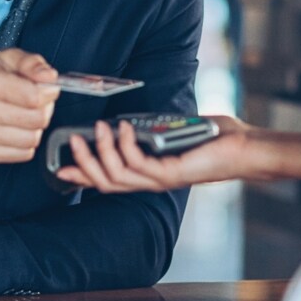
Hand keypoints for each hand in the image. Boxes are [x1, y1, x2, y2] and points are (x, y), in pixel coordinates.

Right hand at [0, 48, 59, 162]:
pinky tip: (15, 128)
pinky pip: (23, 153)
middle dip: (44, 109)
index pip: (34, 97)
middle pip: (36, 119)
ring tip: (24, 114)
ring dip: (35, 127)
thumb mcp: (6, 58)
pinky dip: (25, 142)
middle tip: (36, 101)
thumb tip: (50, 77)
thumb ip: (32, 63)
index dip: (48, 92)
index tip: (46, 88)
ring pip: (32, 139)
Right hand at [56, 116, 251, 192]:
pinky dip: (126, 144)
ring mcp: (159, 180)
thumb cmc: (210, 139)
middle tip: (74, 140)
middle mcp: (150, 182)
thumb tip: (125, 118)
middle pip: (105, 182)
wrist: (241, 148)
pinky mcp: (170, 173)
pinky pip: (138, 163)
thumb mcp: (169, 131)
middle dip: (84, 163)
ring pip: (117, 175)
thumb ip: (147, 129)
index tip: (60, 167)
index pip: (107, 180)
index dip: (82, 176)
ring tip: (99, 127)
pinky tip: (123, 127)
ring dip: (103, 150)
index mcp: (147, 175)